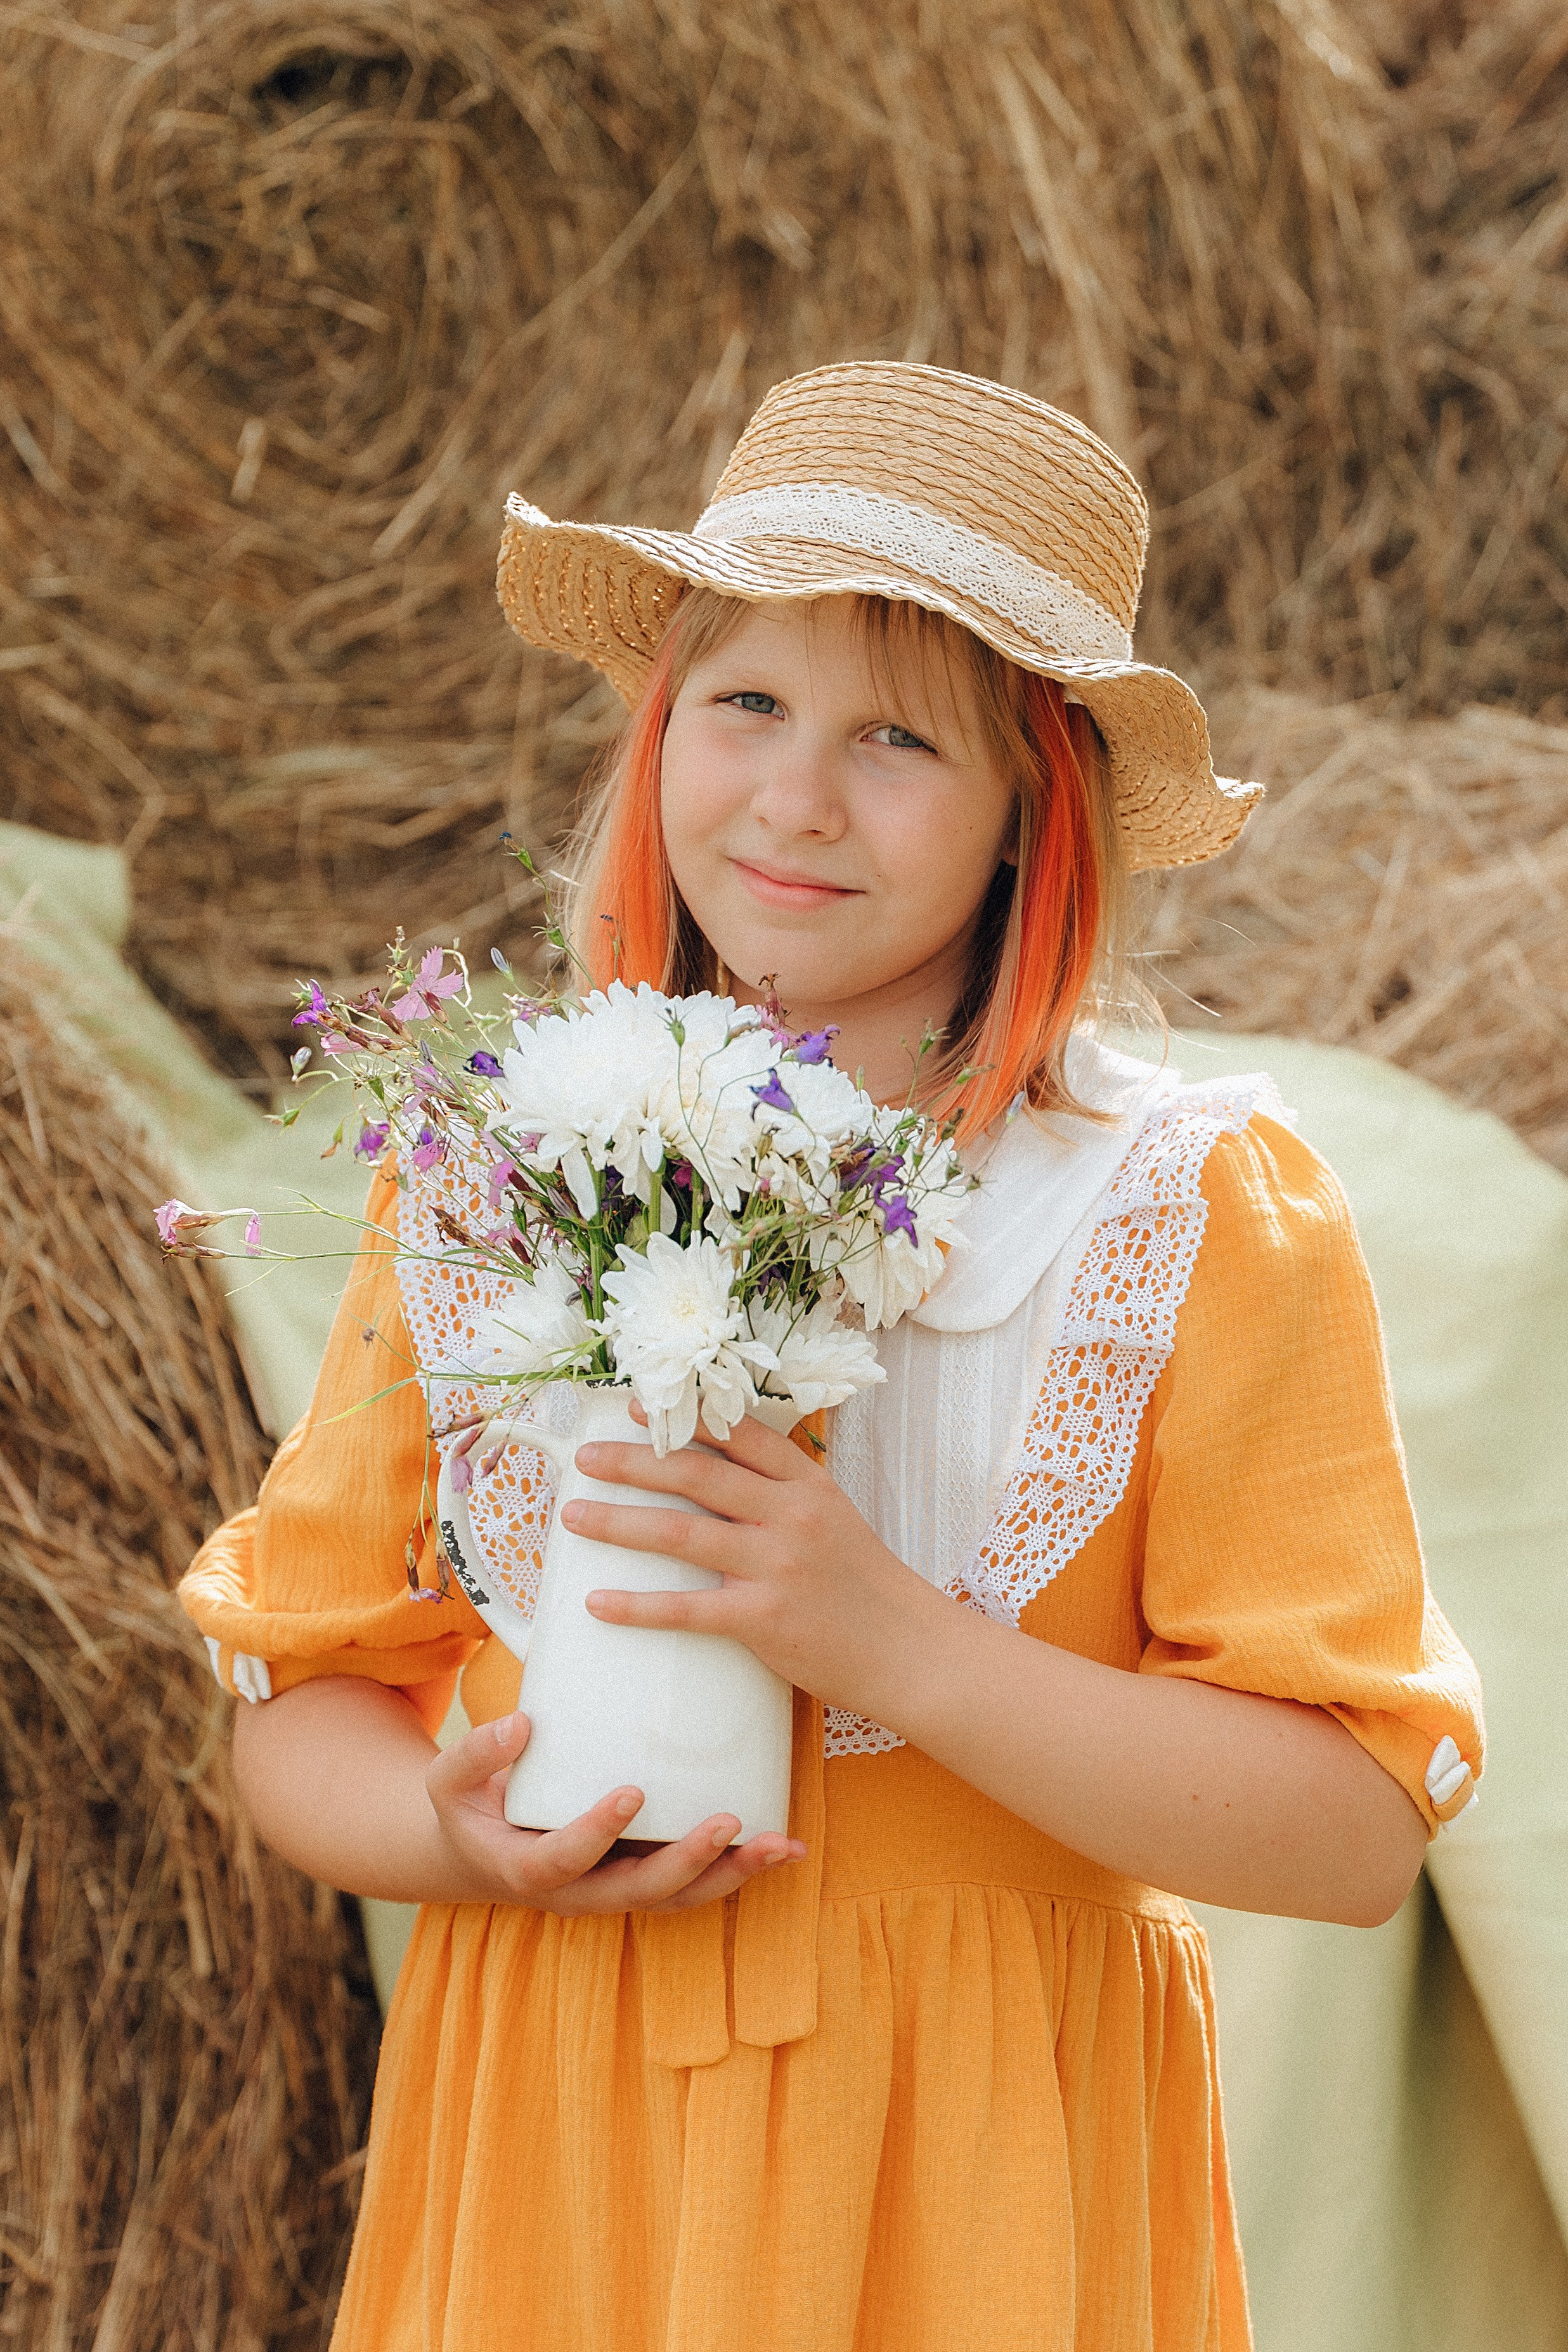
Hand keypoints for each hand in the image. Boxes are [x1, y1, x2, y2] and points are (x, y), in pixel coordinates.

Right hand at [425, 1706, 805, 1914]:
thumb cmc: (470, 1806)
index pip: (565, 1860)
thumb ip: (477, 1753)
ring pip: (679, 1897)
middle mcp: (580, 1893)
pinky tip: (784, 1846)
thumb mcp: (448, 1781)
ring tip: (779, 1845)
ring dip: (731, 1874)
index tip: (631, 1793)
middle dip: (687, 1861)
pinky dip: (740, 1869)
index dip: (597, 1833)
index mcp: (528, 1870)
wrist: (482, 1850)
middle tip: (728, 1821)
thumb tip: (520, 1723)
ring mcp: (616, 1890)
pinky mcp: (644, 1877)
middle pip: (640, 1891)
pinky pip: (695, 1884)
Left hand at [565, 1404, 941, 1720]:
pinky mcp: (764, 1620)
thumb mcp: (832, 1516)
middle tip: (585, 1458)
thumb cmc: (863, 1584)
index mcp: (807, 1484)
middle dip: (632, 1463)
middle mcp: (790, 1516)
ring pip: (681, 1534)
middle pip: (696, 1475)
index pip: (738, 1435)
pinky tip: (598, 1603)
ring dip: (618, 1522)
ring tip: (573, 1518)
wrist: (908, 1649)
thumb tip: (714, 1468)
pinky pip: (686, 1609)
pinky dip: (637, 1606)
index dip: (682, 1418)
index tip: (635, 1406)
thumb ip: (780, 1491)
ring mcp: (776, 1566)